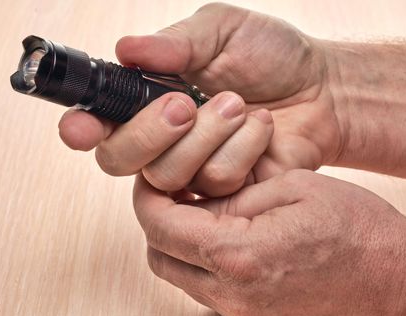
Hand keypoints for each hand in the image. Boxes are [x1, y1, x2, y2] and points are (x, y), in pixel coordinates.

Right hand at [59, 3, 341, 195]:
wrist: (323, 90)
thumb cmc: (272, 56)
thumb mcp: (222, 32)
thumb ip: (175, 44)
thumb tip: (126, 50)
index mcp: (150, 98)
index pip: (99, 122)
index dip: (82, 127)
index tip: (83, 127)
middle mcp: (164, 140)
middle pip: (119, 160)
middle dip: (149, 132)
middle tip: (185, 104)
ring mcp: (194, 170)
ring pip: (169, 175)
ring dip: (209, 134)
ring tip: (241, 106)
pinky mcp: (226, 194)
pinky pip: (217, 182)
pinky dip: (243, 149)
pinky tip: (262, 131)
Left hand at [132, 169, 405, 315]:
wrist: (402, 283)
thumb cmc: (360, 231)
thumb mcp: (293, 187)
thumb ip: (235, 195)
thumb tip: (199, 200)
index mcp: (240, 256)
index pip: (161, 228)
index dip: (147, 198)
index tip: (153, 180)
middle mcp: (235, 296)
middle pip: (160, 259)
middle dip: (158, 222)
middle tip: (176, 194)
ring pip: (182, 278)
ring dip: (182, 244)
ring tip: (207, 212)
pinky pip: (210, 291)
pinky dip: (207, 263)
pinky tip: (231, 238)